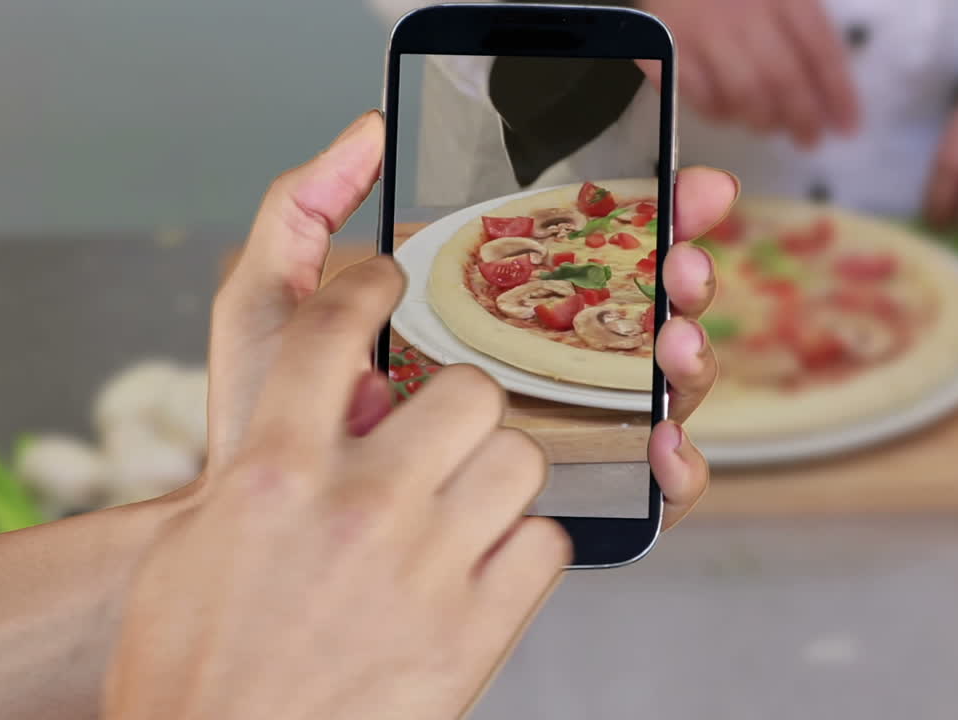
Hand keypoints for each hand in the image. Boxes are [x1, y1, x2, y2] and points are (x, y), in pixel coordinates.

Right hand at [104, 112, 567, 719]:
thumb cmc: (194, 670)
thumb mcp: (192, 549)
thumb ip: (260, 464)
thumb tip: (330, 409)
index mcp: (270, 473)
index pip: (329, 330)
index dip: (364, 285)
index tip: (384, 279)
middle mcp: (357, 507)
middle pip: (468, 389)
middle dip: (461, 403)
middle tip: (445, 432)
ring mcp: (425, 569)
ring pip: (521, 460)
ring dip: (500, 475)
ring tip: (471, 502)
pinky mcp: (474, 634)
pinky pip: (547, 546)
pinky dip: (526, 551)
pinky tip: (489, 566)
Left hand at [204, 112, 735, 533]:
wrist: (268, 536)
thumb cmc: (267, 423)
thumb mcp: (275, 306)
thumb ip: (306, 212)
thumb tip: (371, 129)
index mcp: (497, 307)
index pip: (597, 251)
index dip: (650, 212)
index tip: (677, 186)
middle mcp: (544, 364)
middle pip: (647, 309)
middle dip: (684, 272)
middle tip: (682, 258)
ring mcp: (567, 434)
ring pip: (663, 388)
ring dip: (690, 356)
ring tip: (672, 335)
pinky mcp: (577, 505)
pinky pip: (654, 487)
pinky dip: (681, 463)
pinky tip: (660, 440)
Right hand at [637, 0, 858, 145]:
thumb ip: (806, 36)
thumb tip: (833, 96)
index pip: (819, 48)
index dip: (838, 92)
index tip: (848, 126)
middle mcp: (743, 11)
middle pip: (782, 77)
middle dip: (802, 117)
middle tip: (810, 139)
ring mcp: (702, 32)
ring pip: (743, 92)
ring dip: (762, 120)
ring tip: (768, 125)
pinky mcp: (667, 53)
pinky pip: (700, 97)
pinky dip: (719, 113)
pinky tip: (728, 112)